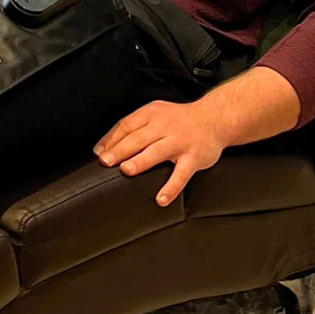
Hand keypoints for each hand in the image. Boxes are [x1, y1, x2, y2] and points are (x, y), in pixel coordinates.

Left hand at [93, 98, 225, 206]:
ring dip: (141, 161)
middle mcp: (165, 126)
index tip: (99, 153)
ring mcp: (180, 141)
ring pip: (158, 151)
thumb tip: (101, 148)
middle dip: (120, 150)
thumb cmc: (179, 120)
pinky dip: (171, 187)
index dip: (111, 139)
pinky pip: (182, 174)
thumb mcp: (154, 115)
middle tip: (106, 162)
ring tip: (127, 170)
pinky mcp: (194, 157)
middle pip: (138, 138)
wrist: (215, 118)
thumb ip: (130, 129)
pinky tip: (161, 198)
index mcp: (152, 114)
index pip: (127, 125)